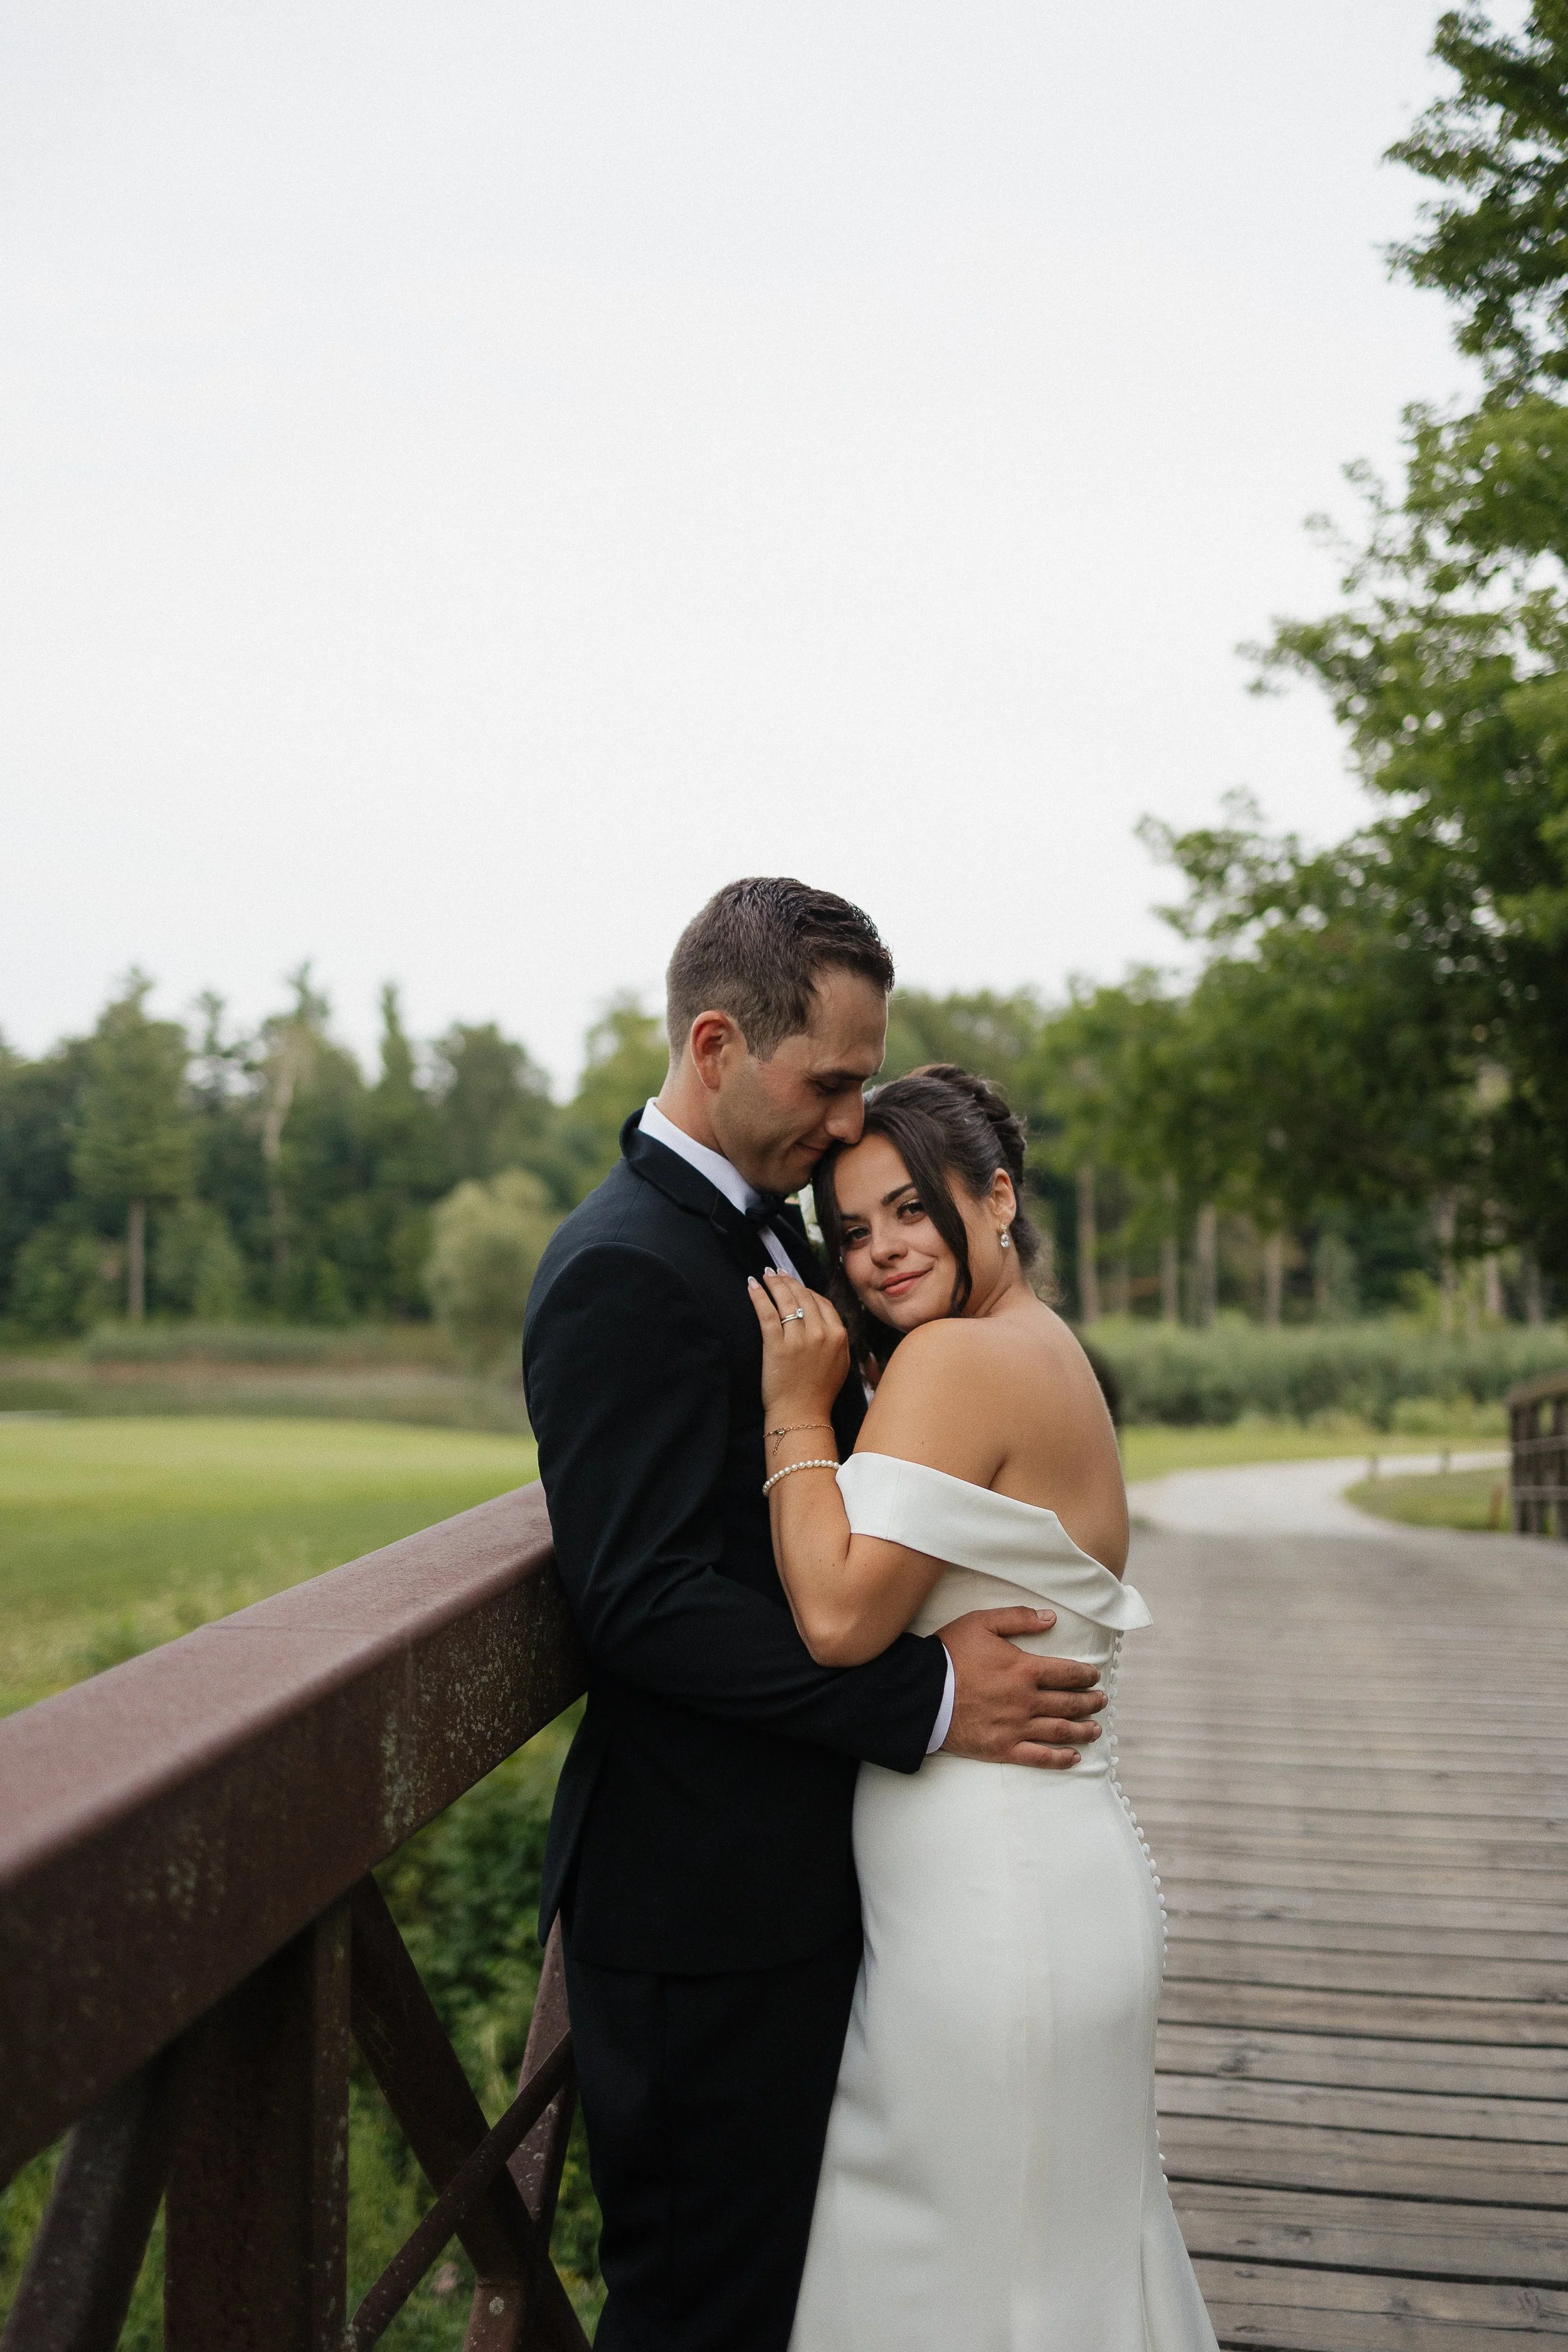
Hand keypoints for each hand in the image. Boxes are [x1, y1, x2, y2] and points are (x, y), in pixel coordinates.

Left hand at [747, 1269, 850, 1421]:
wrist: (801, 1415)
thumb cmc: (818, 1393)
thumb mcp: (839, 1363)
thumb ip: (836, 1339)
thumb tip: (827, 1319)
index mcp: (838, 1335)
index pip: (821, 1302)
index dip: (806, 1289)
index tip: (794, 1283)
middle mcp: (821, 1333)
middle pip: (803, 1296)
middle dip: (788, 1280)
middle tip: (776, 1272)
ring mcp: (799, 1339)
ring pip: (786, 1300)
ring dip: (774, 1283)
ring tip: (765, 1274)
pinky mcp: (777, 1346)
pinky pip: (767, 1313)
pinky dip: (759, 1296)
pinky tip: (752, 1285)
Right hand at [937, 1607, 1106, 1768]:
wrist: (921, 1692)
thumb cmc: (949, 1654)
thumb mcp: (981, 1623)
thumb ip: (1018, 1618)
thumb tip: (1051, 1618)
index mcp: (1025, 1669)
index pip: (1067, 1673)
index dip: (1086, 1675)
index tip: (1095, 1676)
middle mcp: (1026, 1700)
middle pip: (1068, 1703)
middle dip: (1089, 1702)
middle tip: (1101, 1701)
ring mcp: (1016, 1727)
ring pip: (1059, 1730)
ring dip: (1082, 1730)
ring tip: (1096, 1729)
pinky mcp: (1002, 1748)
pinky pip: (1038, 1757)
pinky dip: (1059, 1759)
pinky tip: (1072, 1757)